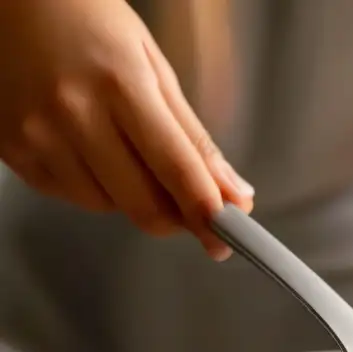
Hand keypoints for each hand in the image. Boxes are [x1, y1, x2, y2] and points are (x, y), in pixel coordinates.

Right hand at [0, 0, 252, 258]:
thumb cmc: (84, 19)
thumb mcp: (152, 65)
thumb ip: (194, 136)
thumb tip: (233, 193)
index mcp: (120, 84)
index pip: (176, 168)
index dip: (209, 211)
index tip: (232, 233)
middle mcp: (73, 113)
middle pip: (143, 205)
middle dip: (178, 216)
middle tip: (195, 207)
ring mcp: (36, 135)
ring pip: (107, 207)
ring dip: (131, 197)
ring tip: (125, 149)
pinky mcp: (11, 150)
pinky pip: (69, 196)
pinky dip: (93, 187)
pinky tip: (91, 150)